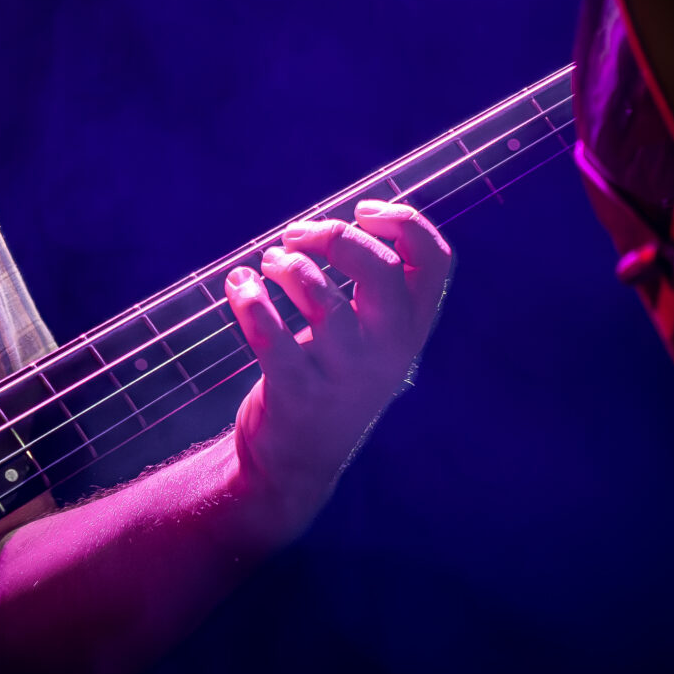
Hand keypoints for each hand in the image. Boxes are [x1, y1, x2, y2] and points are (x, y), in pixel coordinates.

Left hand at [224, 201, 451, 534]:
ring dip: (287, 267)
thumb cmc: (327, 379)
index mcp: (410, 332)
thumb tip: (337, 221)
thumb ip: (369, 290)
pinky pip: (271, 338)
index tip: (363, 209)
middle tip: (295, 235)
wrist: (293, 464)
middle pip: (380, 271)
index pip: (435, 263)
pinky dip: (250, 301)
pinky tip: (238, 285)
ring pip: (323, 302)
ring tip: (268, 264)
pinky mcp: (297, 394)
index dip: (406, 221)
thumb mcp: (366, 339)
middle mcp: (387, 354)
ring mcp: (344, 377)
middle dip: (335, 236)